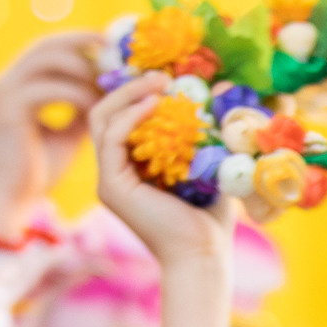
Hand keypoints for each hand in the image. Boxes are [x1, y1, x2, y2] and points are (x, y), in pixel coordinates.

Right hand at [0, 33, 102, 241]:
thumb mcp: (67, 136)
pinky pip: (48, 88)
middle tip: (118, 51)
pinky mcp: (7, 111)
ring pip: (46, 59)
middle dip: (83, 43)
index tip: (113, 47)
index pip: (49, 49)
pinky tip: (95, 106)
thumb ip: (82, 111)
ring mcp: (3, 94)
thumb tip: (107, 96)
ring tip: (110, 79)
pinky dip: (75, 93)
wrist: (7, 202)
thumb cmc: (35, 174)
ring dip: (82, 66)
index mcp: (17, 86)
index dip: (80, 43)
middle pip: (47, 44)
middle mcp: (6, 83)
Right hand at [90, 74, 236, 326]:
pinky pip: (110, 138)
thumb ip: (206, 133)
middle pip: (106, 111)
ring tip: (160, 80)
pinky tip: (156, 103)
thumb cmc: (210, 216)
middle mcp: (114, 171)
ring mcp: (109, 179)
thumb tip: (224, 90)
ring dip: (129, 93)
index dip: (136, 89)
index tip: (165, 71)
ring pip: (102, 118)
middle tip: (162, 72)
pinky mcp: (111, 187)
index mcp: (131, 166)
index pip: (121, 115)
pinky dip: (130, 115)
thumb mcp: (208, 164)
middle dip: (131, 85)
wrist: (204, 255)